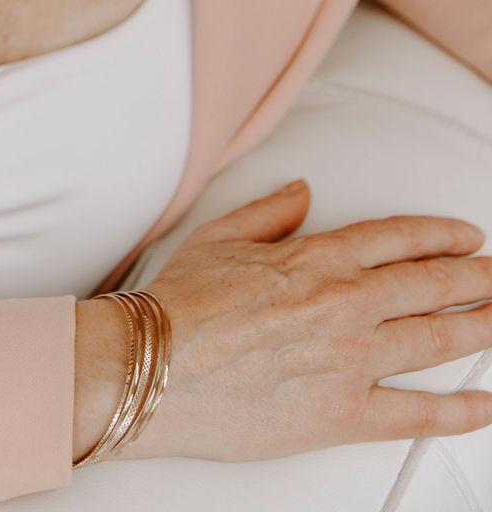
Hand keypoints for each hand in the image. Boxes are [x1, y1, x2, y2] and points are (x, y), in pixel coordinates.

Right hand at [112, 181, 491, 460]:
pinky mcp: (342, 414)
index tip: (466, 237)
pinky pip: (416, 414)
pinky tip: (485, 406)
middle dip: (479, 278)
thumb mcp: (220, 236)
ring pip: (436, 339)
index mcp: (316, 258)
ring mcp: (349, 361)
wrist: (151, 366)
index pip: (399, 238)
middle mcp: (343, 305)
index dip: (442, 235)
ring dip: (482, 328)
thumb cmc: (178, 308)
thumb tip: (302, 194)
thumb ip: (270, 212)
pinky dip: (460, 412)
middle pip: (432, 284)